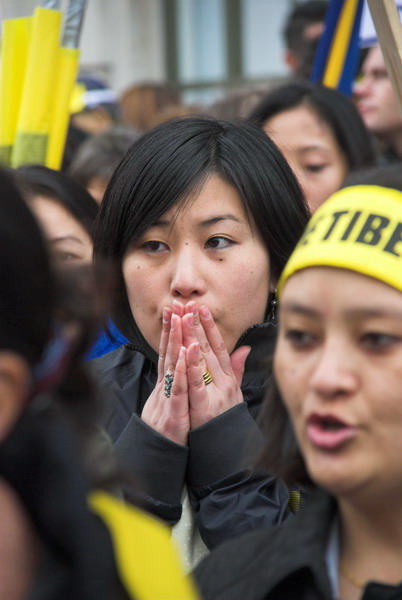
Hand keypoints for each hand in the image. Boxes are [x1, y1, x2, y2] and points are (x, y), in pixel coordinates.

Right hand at [141, 308, 189, 444]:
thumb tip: (188, 358)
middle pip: (169, 352)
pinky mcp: (173, 413)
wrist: (158, 456)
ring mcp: (168, 397)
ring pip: (171, 366)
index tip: (177, 307)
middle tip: (174, 304)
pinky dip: (180, 373)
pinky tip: (182, 357)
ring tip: (179, 321)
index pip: (172, 350)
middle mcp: (166, 386)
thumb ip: (186, 377)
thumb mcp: (179, 399)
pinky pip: (177, 390)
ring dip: (174, 343)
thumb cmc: (169, 425)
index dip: (174, 329)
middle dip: (172, 327)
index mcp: (170, 382)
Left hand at [183, 302, 250, 429]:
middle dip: (198, 325)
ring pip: (202, 360)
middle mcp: (223, 382)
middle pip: (209, 348)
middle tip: (190, 304)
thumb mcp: (235, 393)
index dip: (210, 326)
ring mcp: (215, 393)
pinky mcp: (203, 407)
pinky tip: (186, 349)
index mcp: (227, 378)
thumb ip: (237, 370)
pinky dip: (191, 366)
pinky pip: (196, 383)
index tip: (201, 308)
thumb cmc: (226, 421)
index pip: (219, 346)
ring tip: (185, 318)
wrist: (227, 448)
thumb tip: (245, 348)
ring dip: (193, 337)